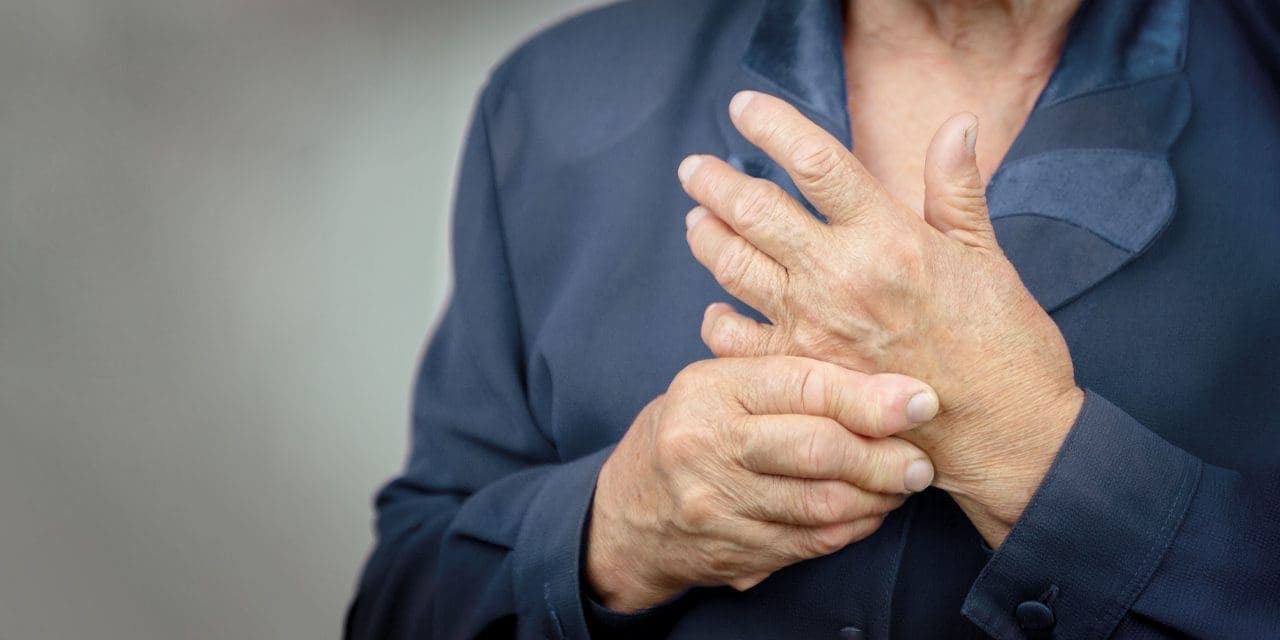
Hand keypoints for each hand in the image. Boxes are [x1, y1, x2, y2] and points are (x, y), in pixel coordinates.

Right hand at [587, 356, 937, 611]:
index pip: (802, 385)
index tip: (922, 401)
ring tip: (901, 483)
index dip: (870, 395)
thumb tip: (884, 382)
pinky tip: (868, 511)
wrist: (628, 514)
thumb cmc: (689, 433)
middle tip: (919, 460)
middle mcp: (707, 445)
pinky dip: (852, 527)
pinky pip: (812, 541)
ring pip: (822, 503)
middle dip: (883, 456)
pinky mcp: (733, 550)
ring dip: (876, 497)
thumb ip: (785, 379)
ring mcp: (717, 504)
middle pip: (817, 449)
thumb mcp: (718, 387)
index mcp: (709, 390)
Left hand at [678, 91, 1083, 544]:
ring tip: (696, 222)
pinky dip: (718, 321)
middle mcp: (840, 276)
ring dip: (707, 238)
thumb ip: (956, 189)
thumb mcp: (985, 256)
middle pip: (755, 210)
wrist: (1006, 434)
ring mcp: (812, 328)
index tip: (744, 108)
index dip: (772, 125)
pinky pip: (735, 340)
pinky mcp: (801, 376)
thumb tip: (955, 124)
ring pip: (734, 267)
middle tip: (695, 169)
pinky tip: (716, 310)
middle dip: (715, 182)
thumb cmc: (1004, 345)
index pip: (815, 161)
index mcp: (888, 235)